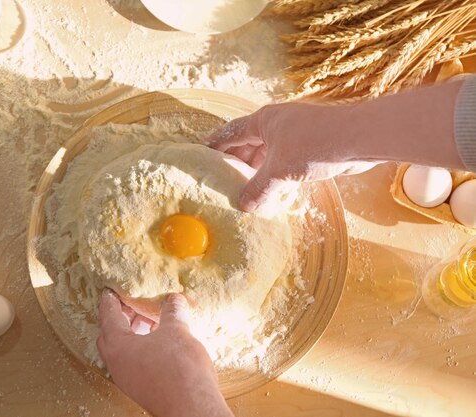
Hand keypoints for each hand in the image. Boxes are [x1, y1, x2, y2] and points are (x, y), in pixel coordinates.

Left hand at [97, 289, 233, 416]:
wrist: (192, 408)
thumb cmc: (179, 369)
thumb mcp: (176, 330)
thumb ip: (172, 311)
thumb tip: (173, 299)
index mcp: (117, 346)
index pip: (108, 315)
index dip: (111, 299)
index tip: (111, 289)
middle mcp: (117, 364)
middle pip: (112, 333)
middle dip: (123, 316)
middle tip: (134, 302)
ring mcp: (128, 379)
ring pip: (125, 349)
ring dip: (135, 332)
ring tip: (152, 319)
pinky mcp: (141, 388)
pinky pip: (135, 361)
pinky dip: (143, 346)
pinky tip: (162, 340)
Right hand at [208, 103, 376, 211]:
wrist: (360, 139)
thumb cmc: (316, 145)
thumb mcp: (280, 170)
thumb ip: (259, 189)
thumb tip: (243, 206)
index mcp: (264, 121)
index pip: (232, 133)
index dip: (216, 144)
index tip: (203, 154)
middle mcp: (277, 124)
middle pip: (248, 144)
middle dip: (236, 162)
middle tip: (222, 181)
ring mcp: (295, 134)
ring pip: (267, 154)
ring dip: (257, 171)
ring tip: (245, 190)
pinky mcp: (311, 146)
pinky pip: (284, 161)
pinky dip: (275, 175)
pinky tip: (272, 190)